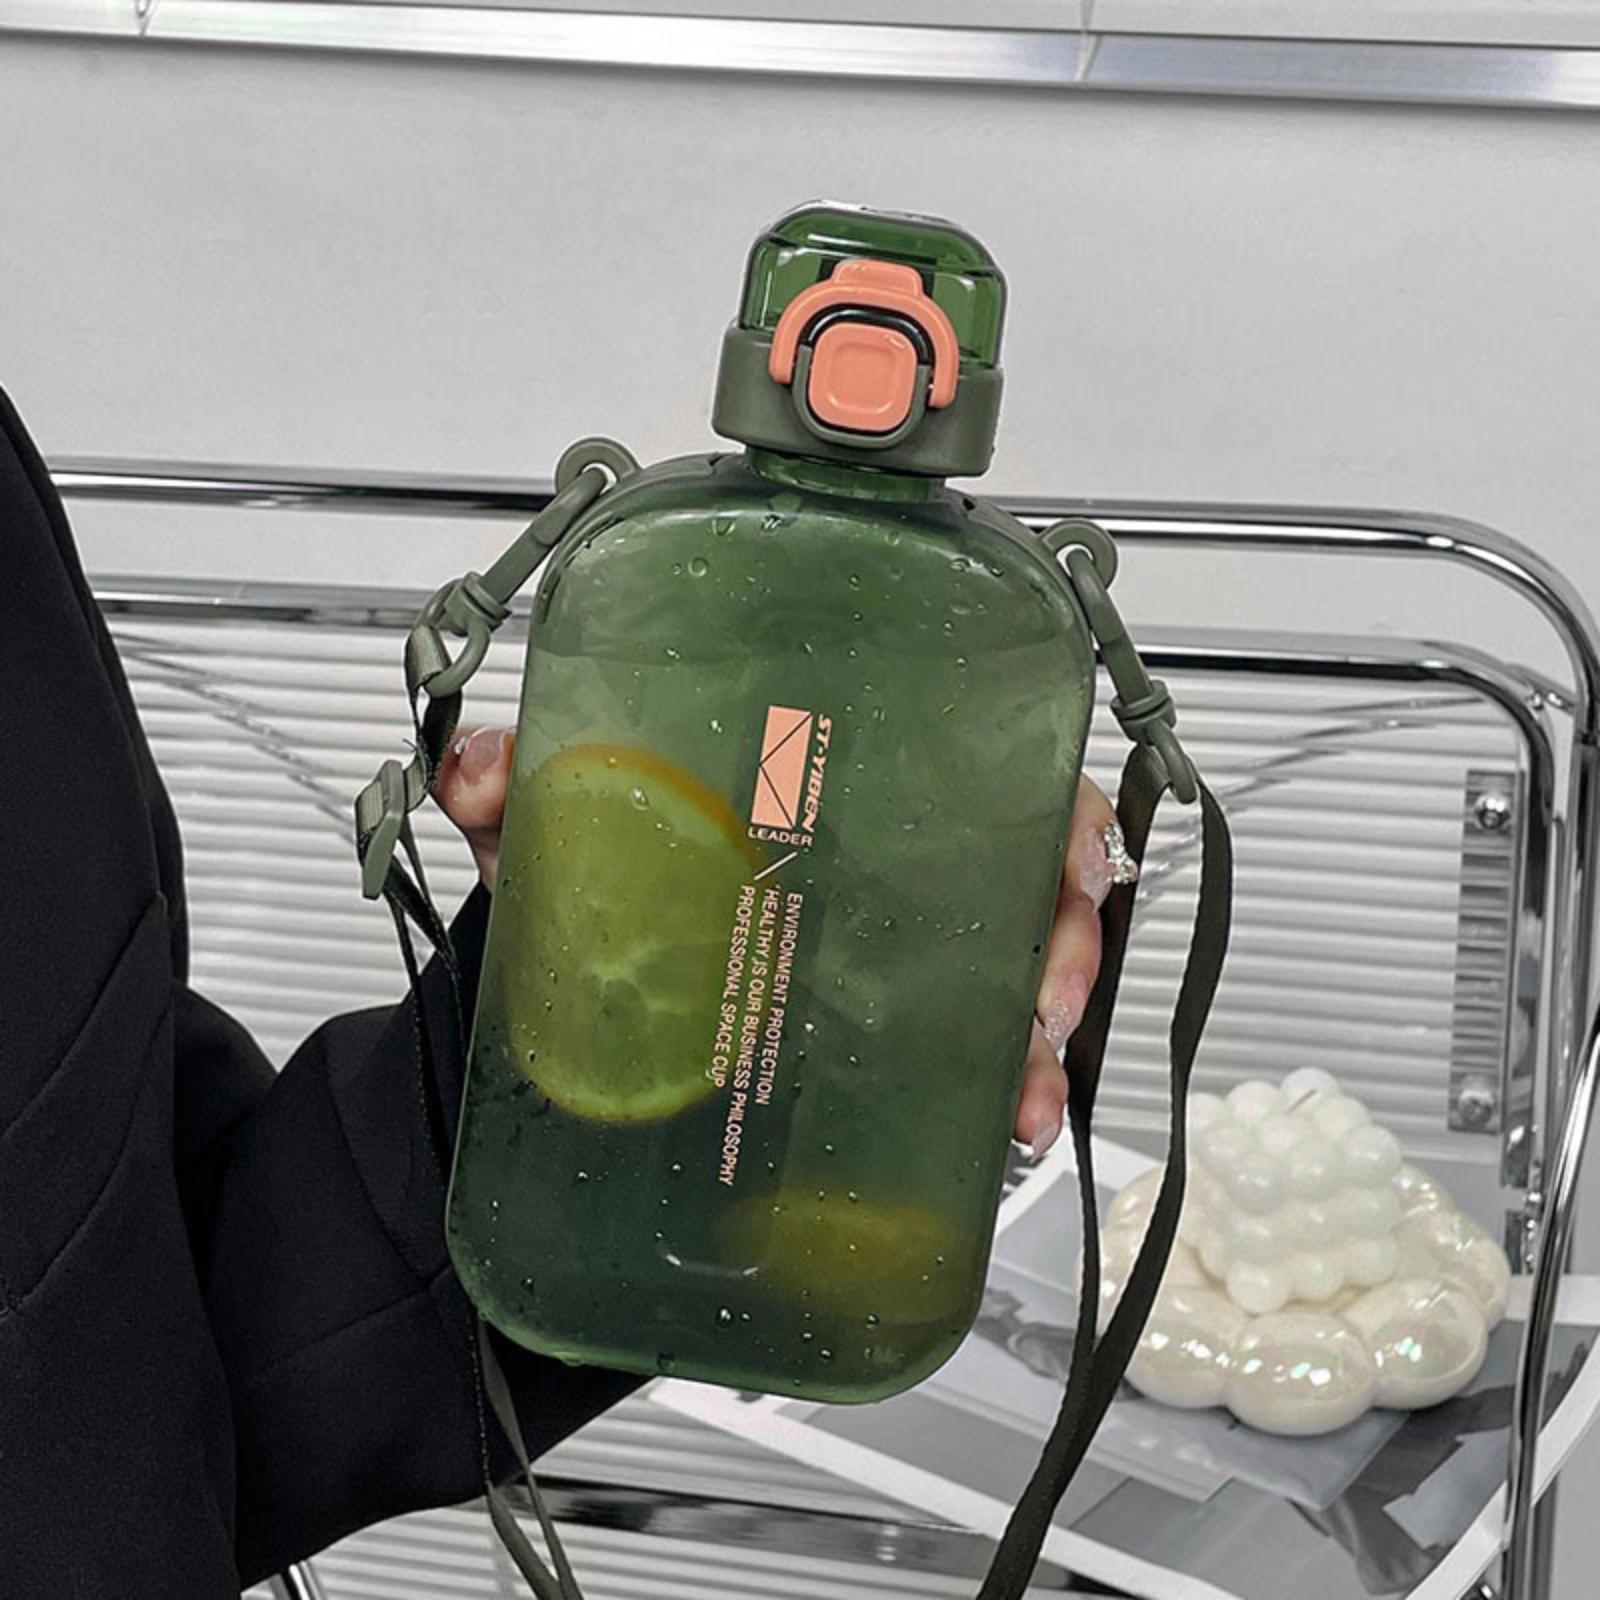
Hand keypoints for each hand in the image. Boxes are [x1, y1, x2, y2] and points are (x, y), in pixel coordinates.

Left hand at [438, 727, 1114, 1158]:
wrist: (563, 1009)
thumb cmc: (584, 892)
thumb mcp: (546, 832)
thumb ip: (506, 784)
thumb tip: (483, 769)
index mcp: (828, 795)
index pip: (970, 769)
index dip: (1041, 802)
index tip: (1063, 848)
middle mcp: (880, 874)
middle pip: (1025, 876)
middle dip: (1065, 933)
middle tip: (1045, 993)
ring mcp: (886, 963)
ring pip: (1015, 972)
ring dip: (1040, 1027)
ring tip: (1022, 1082)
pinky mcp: (871, 1044)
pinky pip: (965, 1056)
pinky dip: (995, 1089)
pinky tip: (995, 1126)